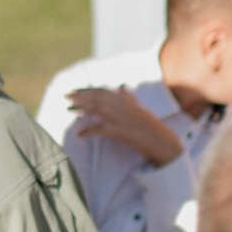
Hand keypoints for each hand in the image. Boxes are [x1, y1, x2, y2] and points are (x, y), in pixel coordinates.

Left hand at [64, 85, 182, 164]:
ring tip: (69, 110)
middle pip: (99, 98)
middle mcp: (124, 107)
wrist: (164, 143)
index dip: (88, 91)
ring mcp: (123, 118)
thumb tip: (122, 87)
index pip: (104, 92)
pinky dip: (89, 130)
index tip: (75, 91)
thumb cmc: (153, 128)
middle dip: (81, 96)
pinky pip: (101, 129)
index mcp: (127, 101)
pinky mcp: (122, 132)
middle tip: (66, 96)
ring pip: (99, 109)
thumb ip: (130, 99)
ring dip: (82, 108)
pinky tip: (80, 133)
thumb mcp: (141, 110)